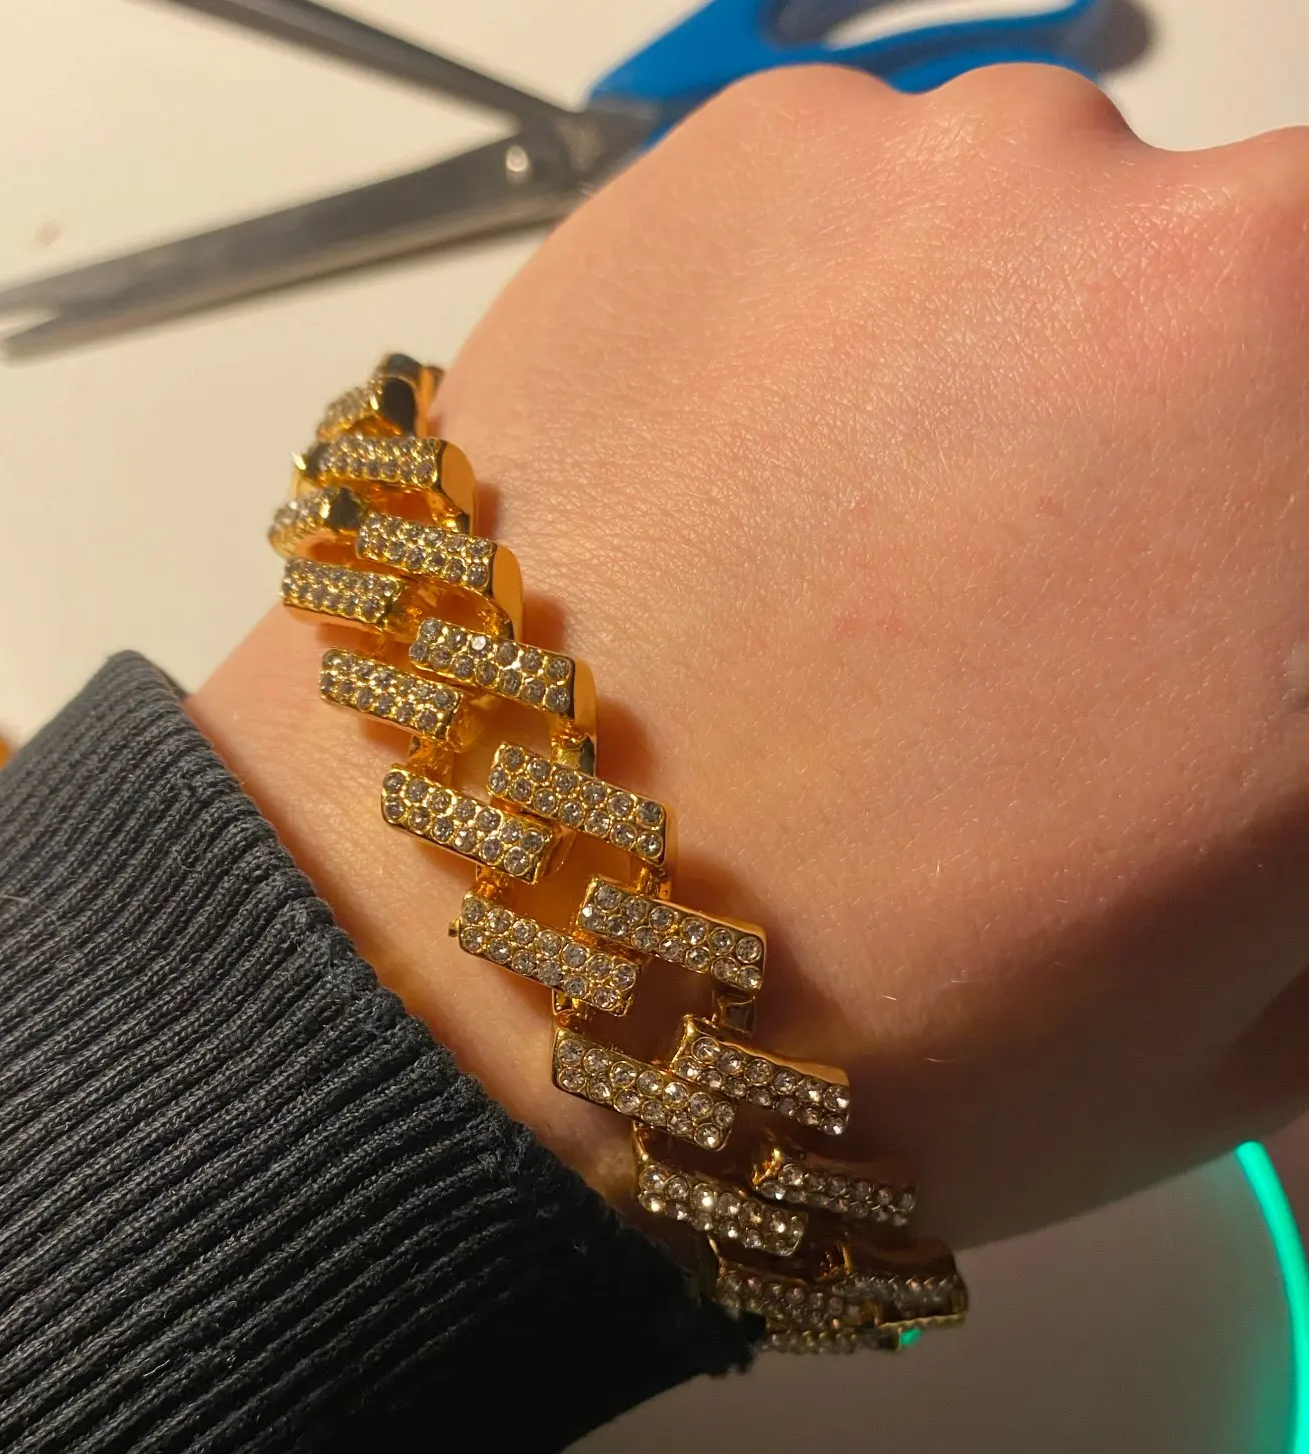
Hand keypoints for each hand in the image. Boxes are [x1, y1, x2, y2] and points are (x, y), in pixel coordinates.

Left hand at [197, 63, 1308, 1248]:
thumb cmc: (858, 1043)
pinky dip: (847, 336)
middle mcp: (1225, 284)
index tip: (1207, 649)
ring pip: (1084, 249)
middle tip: (1058, 630)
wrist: (484, 966)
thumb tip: (1278, 691)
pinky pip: (879, 214)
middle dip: (1196, 473)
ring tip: (865, 592)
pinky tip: (756, 513)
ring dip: (1023, 388)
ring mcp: (984, 180)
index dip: (1262, 594)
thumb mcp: (1241, 1027)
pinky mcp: (767, 150)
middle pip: (1260, 327)